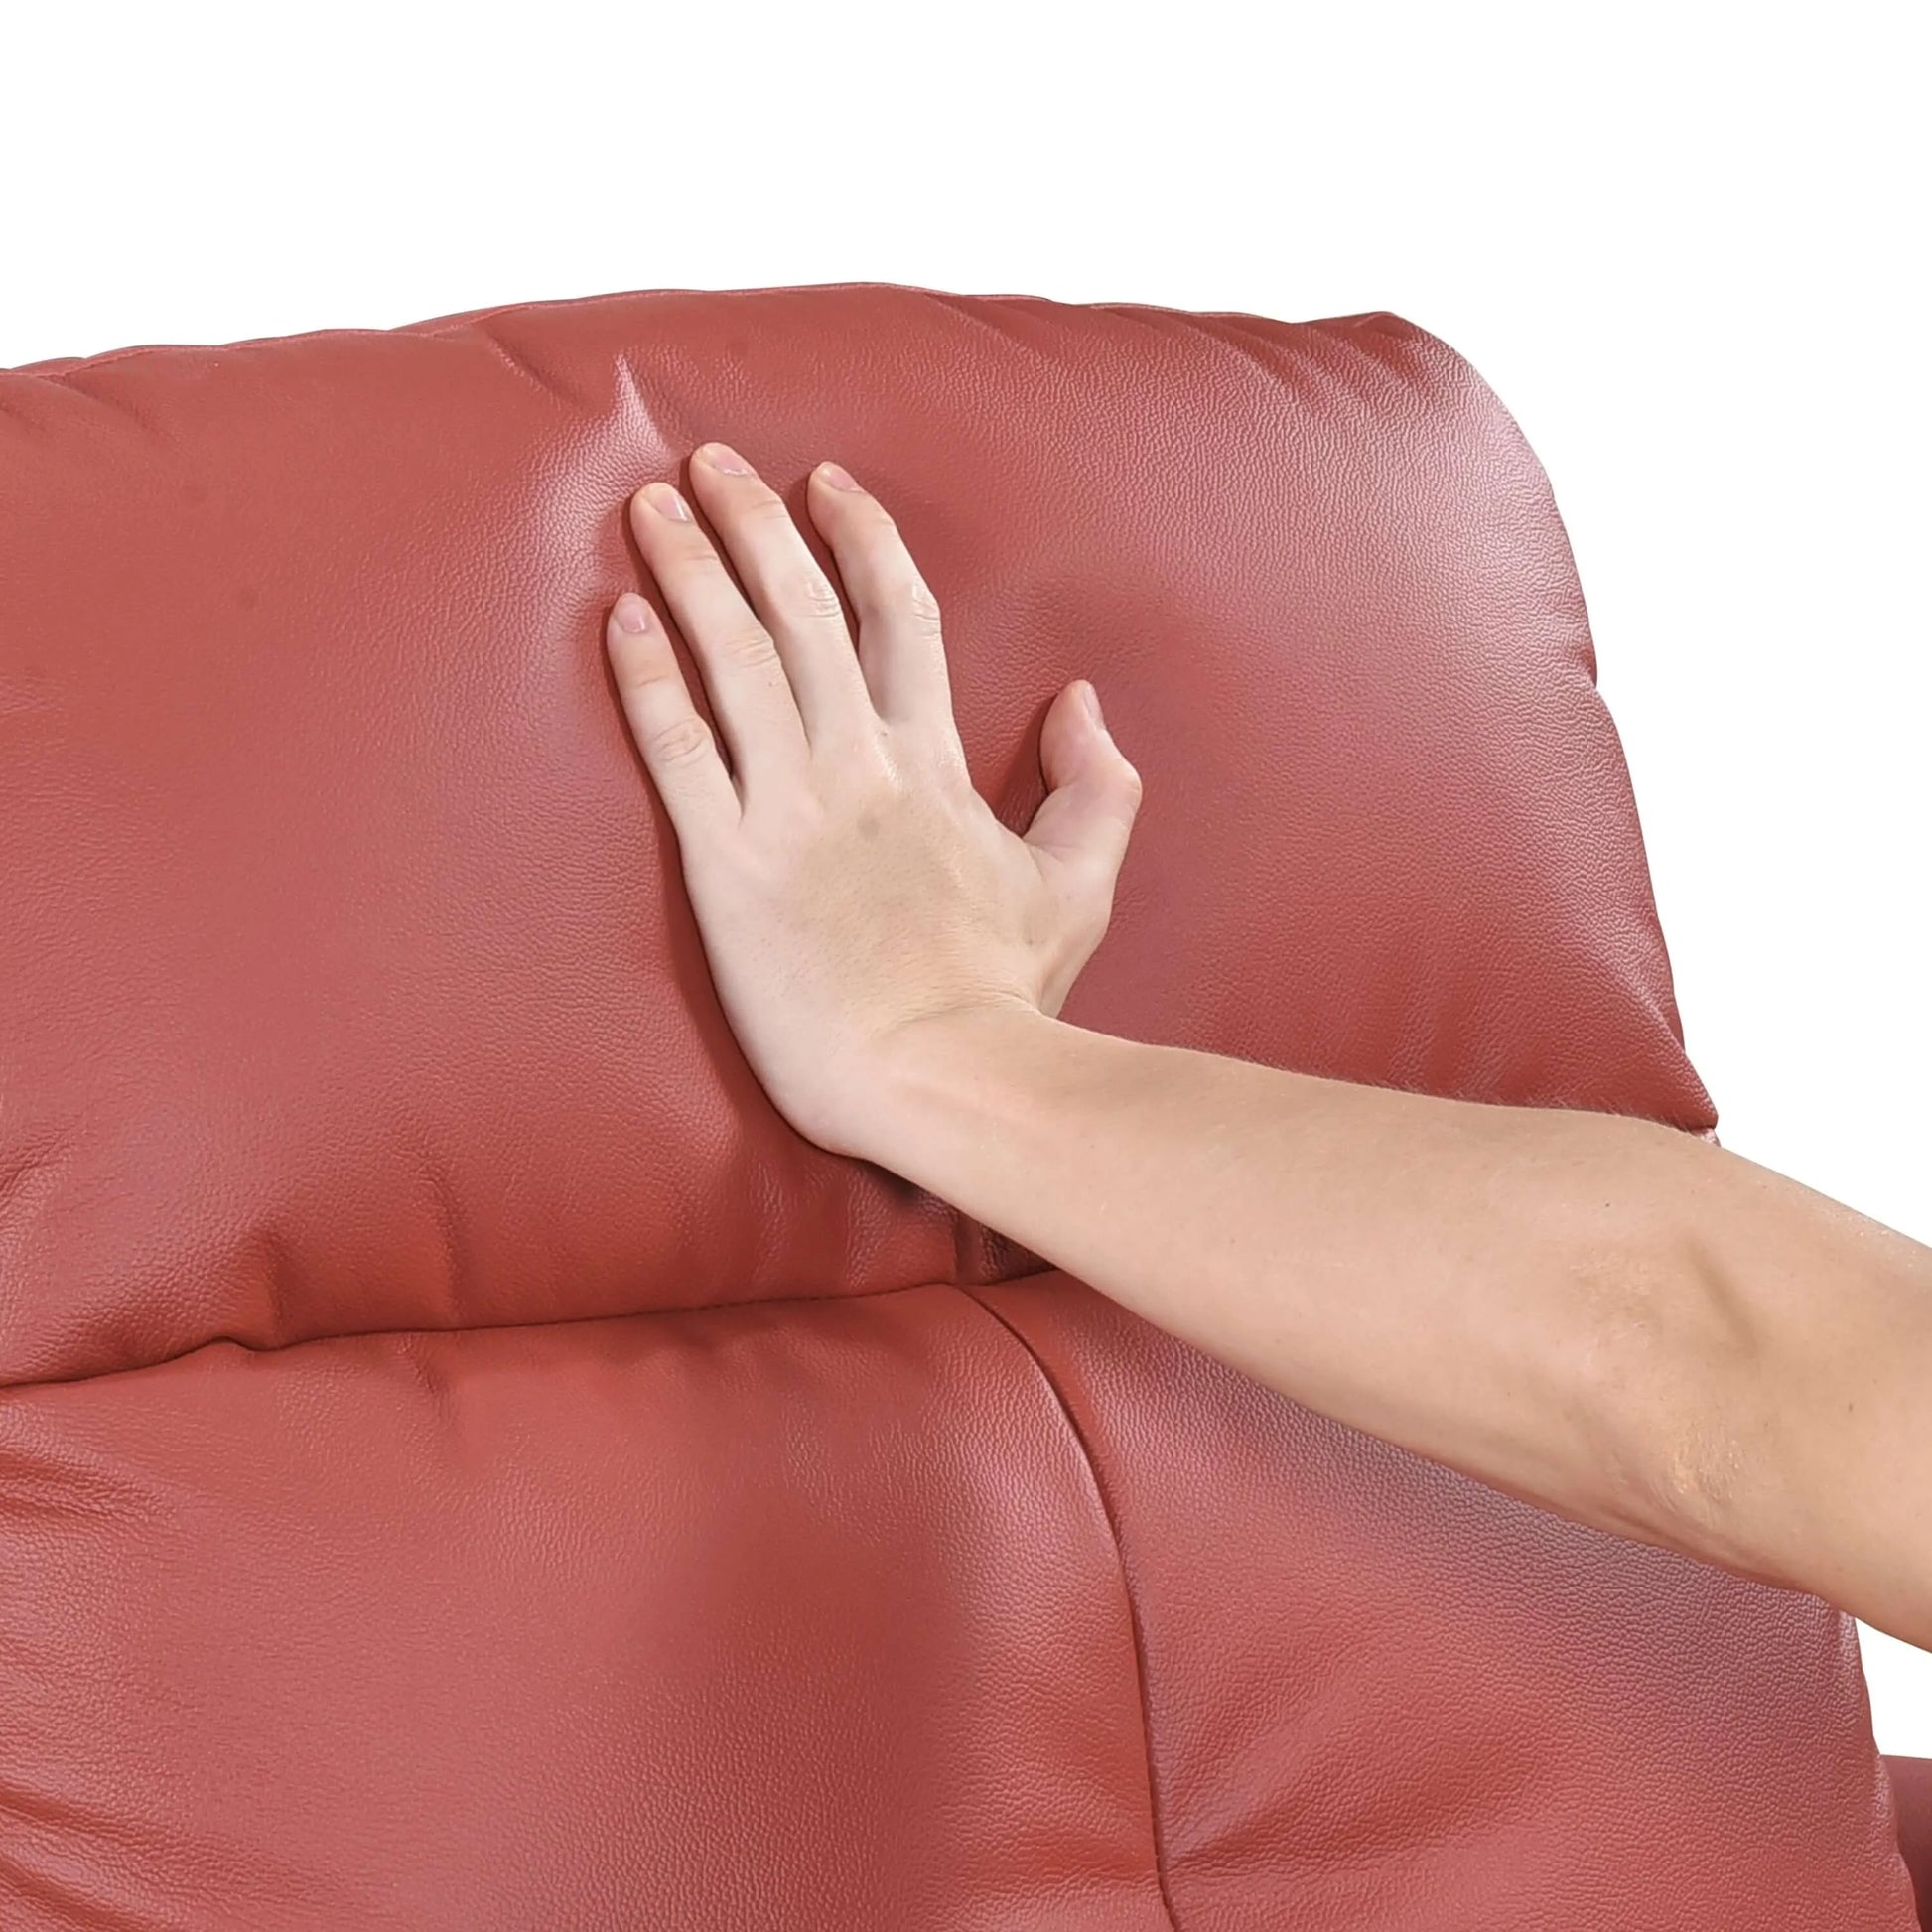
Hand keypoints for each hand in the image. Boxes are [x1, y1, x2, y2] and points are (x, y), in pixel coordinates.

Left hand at [603, 442, 1143, 1161]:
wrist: (943, 1078)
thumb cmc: (1007, 995)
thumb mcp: (1079, 886)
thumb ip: (1095, 787)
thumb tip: (1083, 703)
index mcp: (935, 765)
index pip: (900, 616)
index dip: (861, 538)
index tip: (827, 483)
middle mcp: (859, 765)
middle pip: (803, 612)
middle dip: (756, 524)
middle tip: (711, 463)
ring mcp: (790, 812)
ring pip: (734, 658)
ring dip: (692, 570)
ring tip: (651, 506)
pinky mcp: (726, 866)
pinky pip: (678, 751)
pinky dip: (648, 678)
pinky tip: (621, 616)